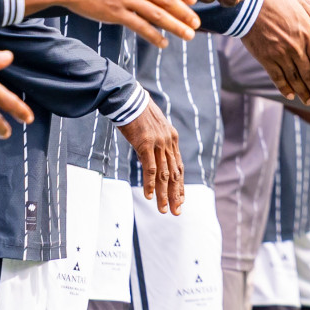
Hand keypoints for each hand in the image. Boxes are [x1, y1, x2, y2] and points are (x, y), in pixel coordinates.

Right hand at [119, 100, 183, 215]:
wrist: (128, 98)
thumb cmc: (137, 112)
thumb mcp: (152, 128)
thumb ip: (156, 143)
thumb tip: (152, 158)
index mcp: (171, 138)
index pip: (179, 167)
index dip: (180, 185)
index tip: (181, 199)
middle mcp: (168, 142)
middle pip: (174, 174)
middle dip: (175, 195)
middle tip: (176, 211)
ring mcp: (158, 143)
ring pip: (164, 175)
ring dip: (164, 195)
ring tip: (163, 210)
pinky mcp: (145, 144)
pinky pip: (150, 168)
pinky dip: (150, 184)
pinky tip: (149, 196)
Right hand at [241, 0, 309, 106]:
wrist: (249, 2)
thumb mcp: (299, 2)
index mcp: (308, 34)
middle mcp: (296, 47)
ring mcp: (280, 54)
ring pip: (295, 80)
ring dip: (303, 93)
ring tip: (309, 102)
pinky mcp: (265, 58)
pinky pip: (277, 78)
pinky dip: (285, 88)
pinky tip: (290, 95)